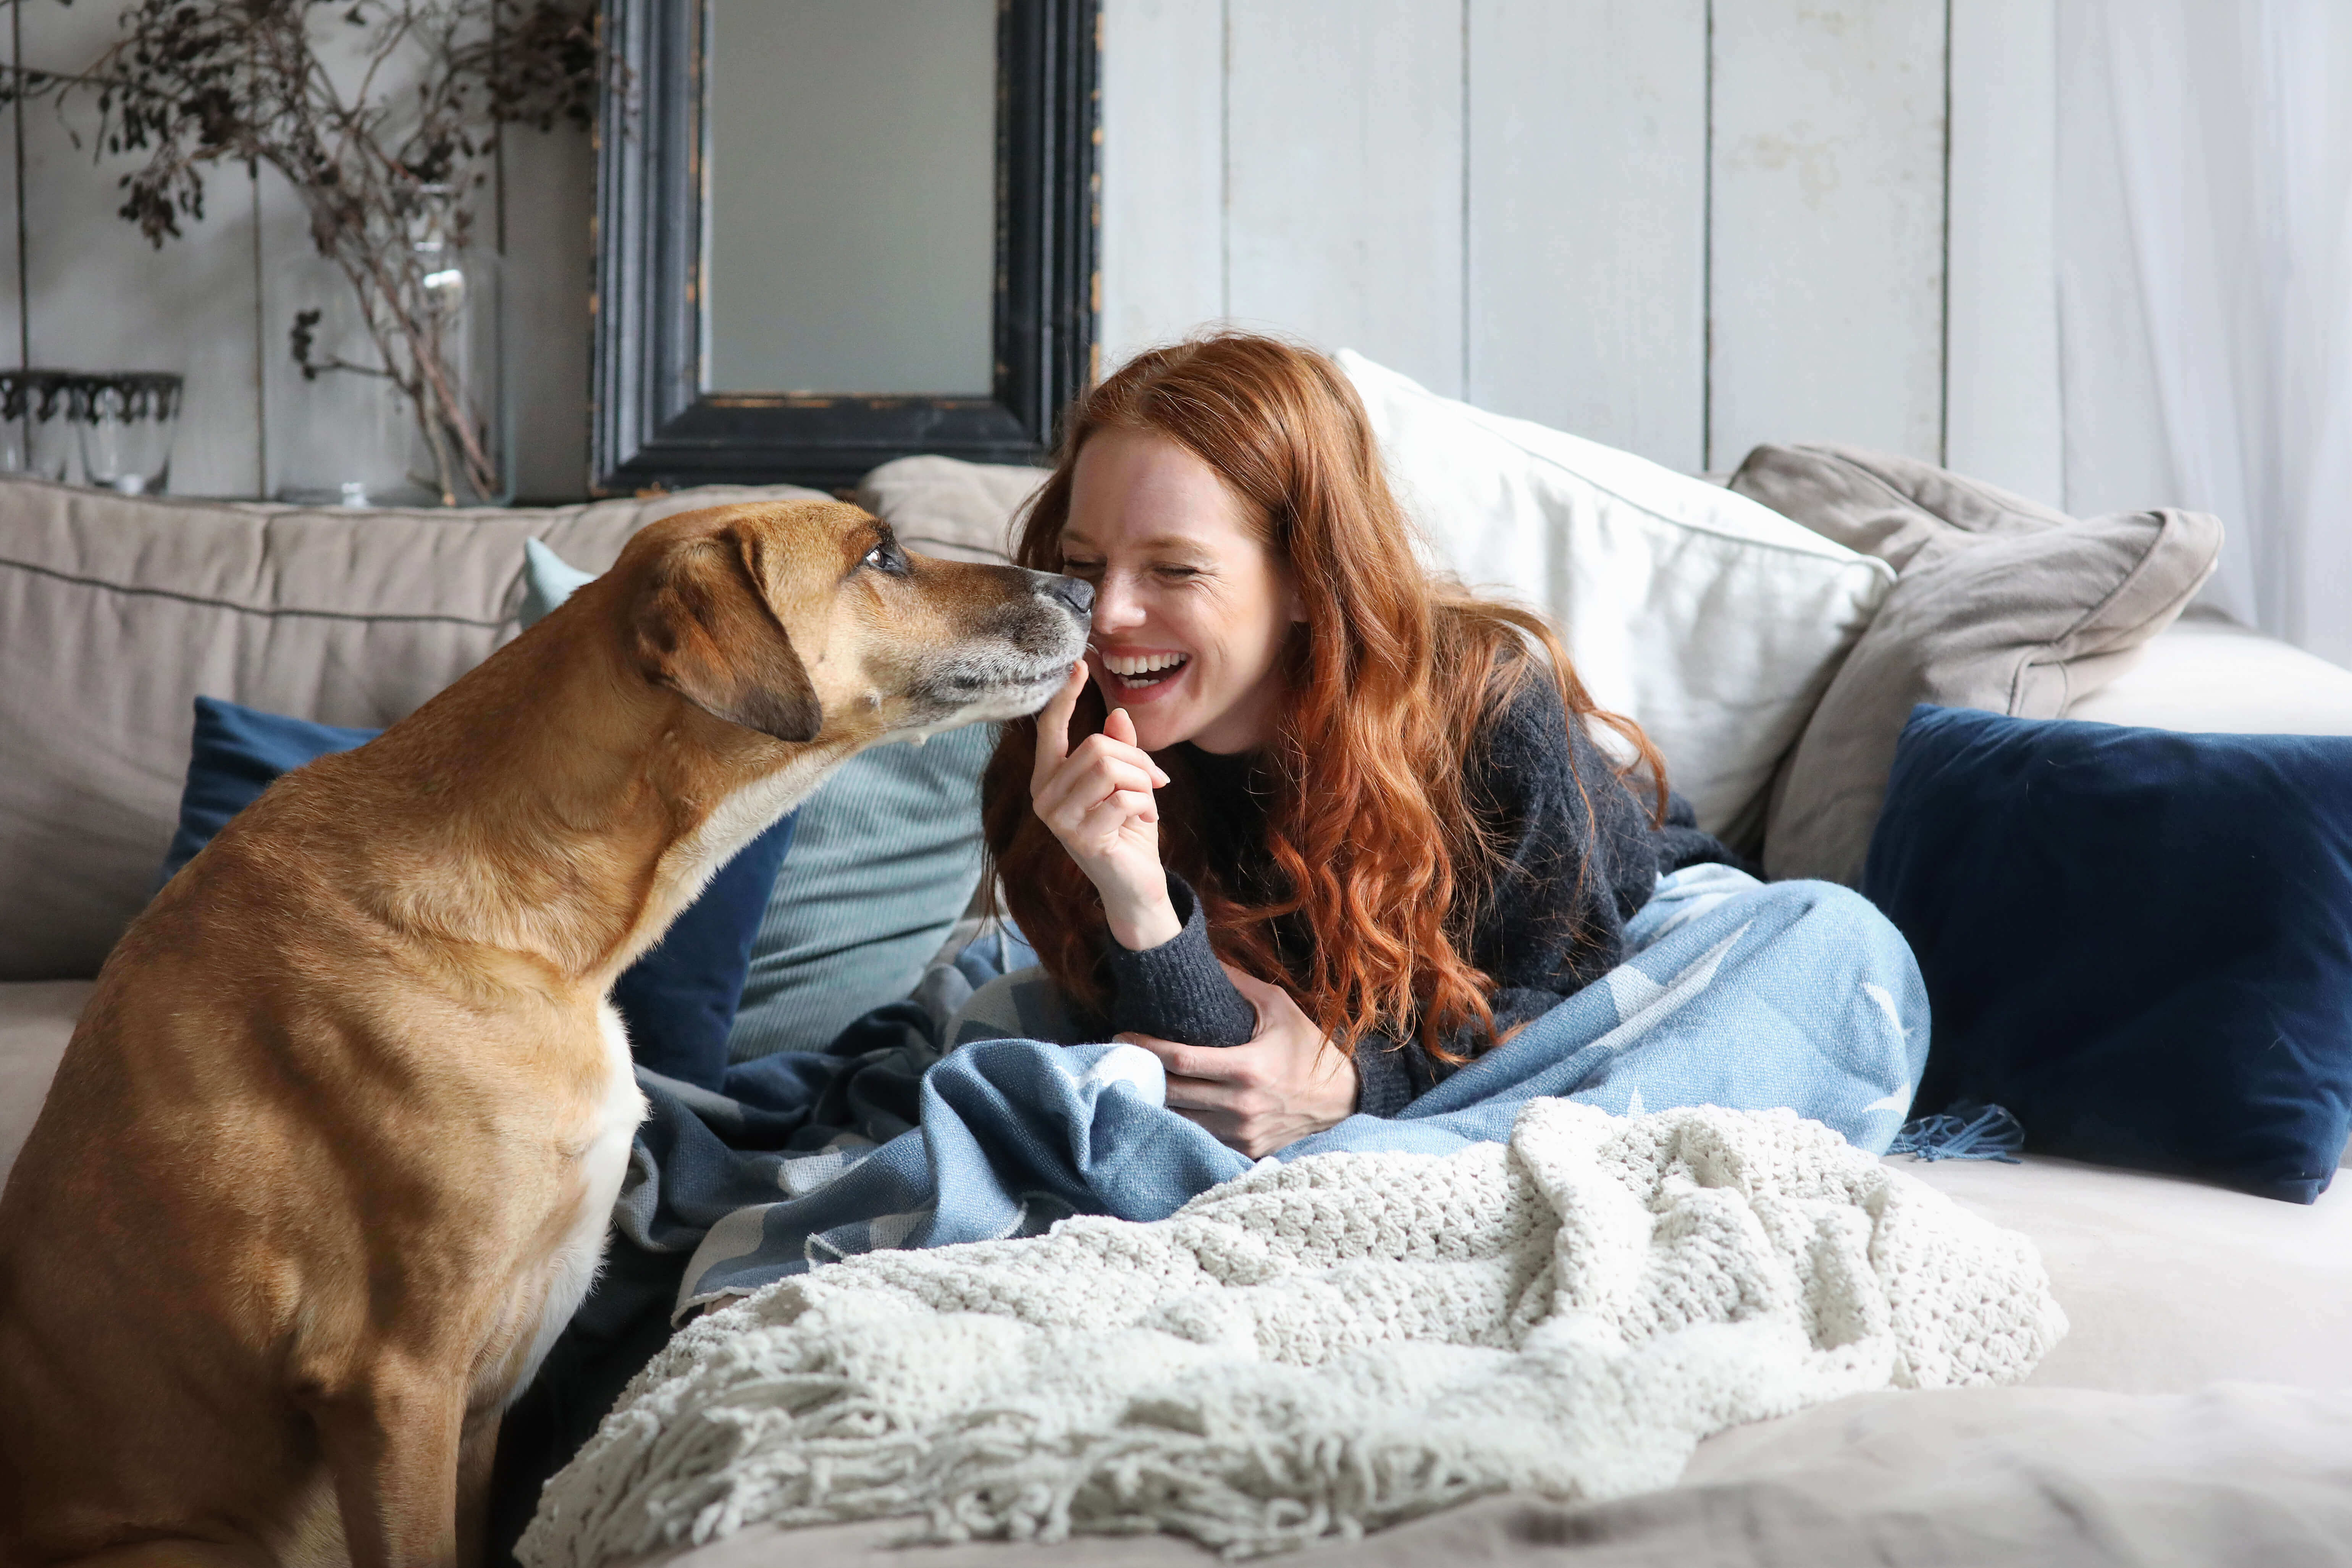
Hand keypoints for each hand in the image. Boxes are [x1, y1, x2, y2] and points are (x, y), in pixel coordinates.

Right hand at [1031, 660, 1179, 949]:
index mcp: (1049, 777)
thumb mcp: (1127, 784)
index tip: (1079, 665)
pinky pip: (1123, 799)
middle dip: (1136, 760)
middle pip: (1095, 747)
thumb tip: (1117, 714)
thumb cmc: (1128, 831)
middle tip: (1155, 781)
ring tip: (1148, 801)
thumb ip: (1119, 751)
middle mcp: (1044, 796)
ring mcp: (1057, 819)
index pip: (1049, 728)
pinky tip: (1146, 820)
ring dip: (1141, 782)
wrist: (1136, 884)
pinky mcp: (1079, 839)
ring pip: (1109, 769)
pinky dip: (1145, 805)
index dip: (1065, 697)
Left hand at [1119, 966, 1358, 1157]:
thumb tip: (1202, 956)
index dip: (1146, 1048)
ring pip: (1181, 1120)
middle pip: (1172, 1093)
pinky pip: (1201, 1137)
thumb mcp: (1280, 1007)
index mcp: (1247, 1068)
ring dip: (1157, 1101)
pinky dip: (1182, 1122)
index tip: (1123, 1036)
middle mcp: (1241, 1106)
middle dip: (1143, 1074)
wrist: (1341, 1098)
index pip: (1181, 1060)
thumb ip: (1239, 983)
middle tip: (1122, 1057)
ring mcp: (1242, 1133)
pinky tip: (1168, 1105)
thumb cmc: (1308, 1048)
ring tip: (1139, 1079)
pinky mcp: (1245, 1150)